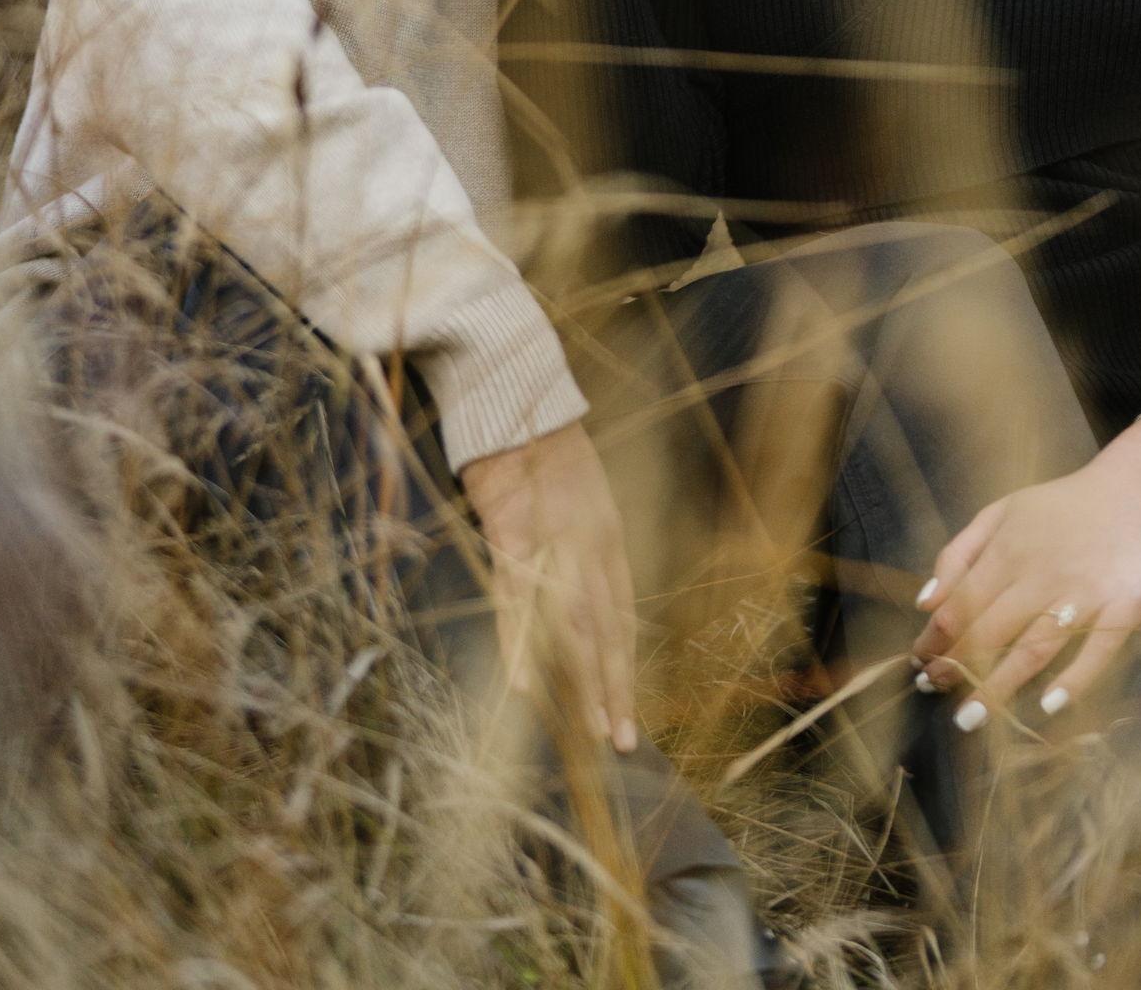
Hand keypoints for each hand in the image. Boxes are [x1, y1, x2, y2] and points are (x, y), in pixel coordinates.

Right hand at [459, 420, 640, 754]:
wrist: (518, 400)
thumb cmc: (544, 448)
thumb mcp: (581, 496)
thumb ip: (585, 544)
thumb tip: (587, 590)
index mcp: (608, 537)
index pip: (622, 615)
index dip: (625, 666)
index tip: (628, 711)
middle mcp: (591, 547)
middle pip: (607, 629)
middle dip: (615, 688)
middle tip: (622, 740)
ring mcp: (553, 545)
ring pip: (574, 626)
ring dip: (582, 681)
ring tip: (589, 730)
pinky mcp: (512, 539)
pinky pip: (518, 604)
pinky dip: (521, 647)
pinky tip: (526, 687)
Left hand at [910, 414, 1140, 729]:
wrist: (1139, 488)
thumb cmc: (1064, 505)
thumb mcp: (1003, 510)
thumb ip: (960, 552)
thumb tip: (925, 602)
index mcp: (1009, 549)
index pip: (961, 604)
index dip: (935, 637)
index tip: (919, 663)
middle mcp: (1042, 574)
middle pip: (990, 631)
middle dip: (956, 667)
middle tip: (934, 692)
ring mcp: (1084, 593)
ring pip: (1034, 647)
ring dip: (999, 686)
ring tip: (970, 719)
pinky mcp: (1124, 607)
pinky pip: (1098, 651)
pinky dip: (1075, 680)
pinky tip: (1049, 705)